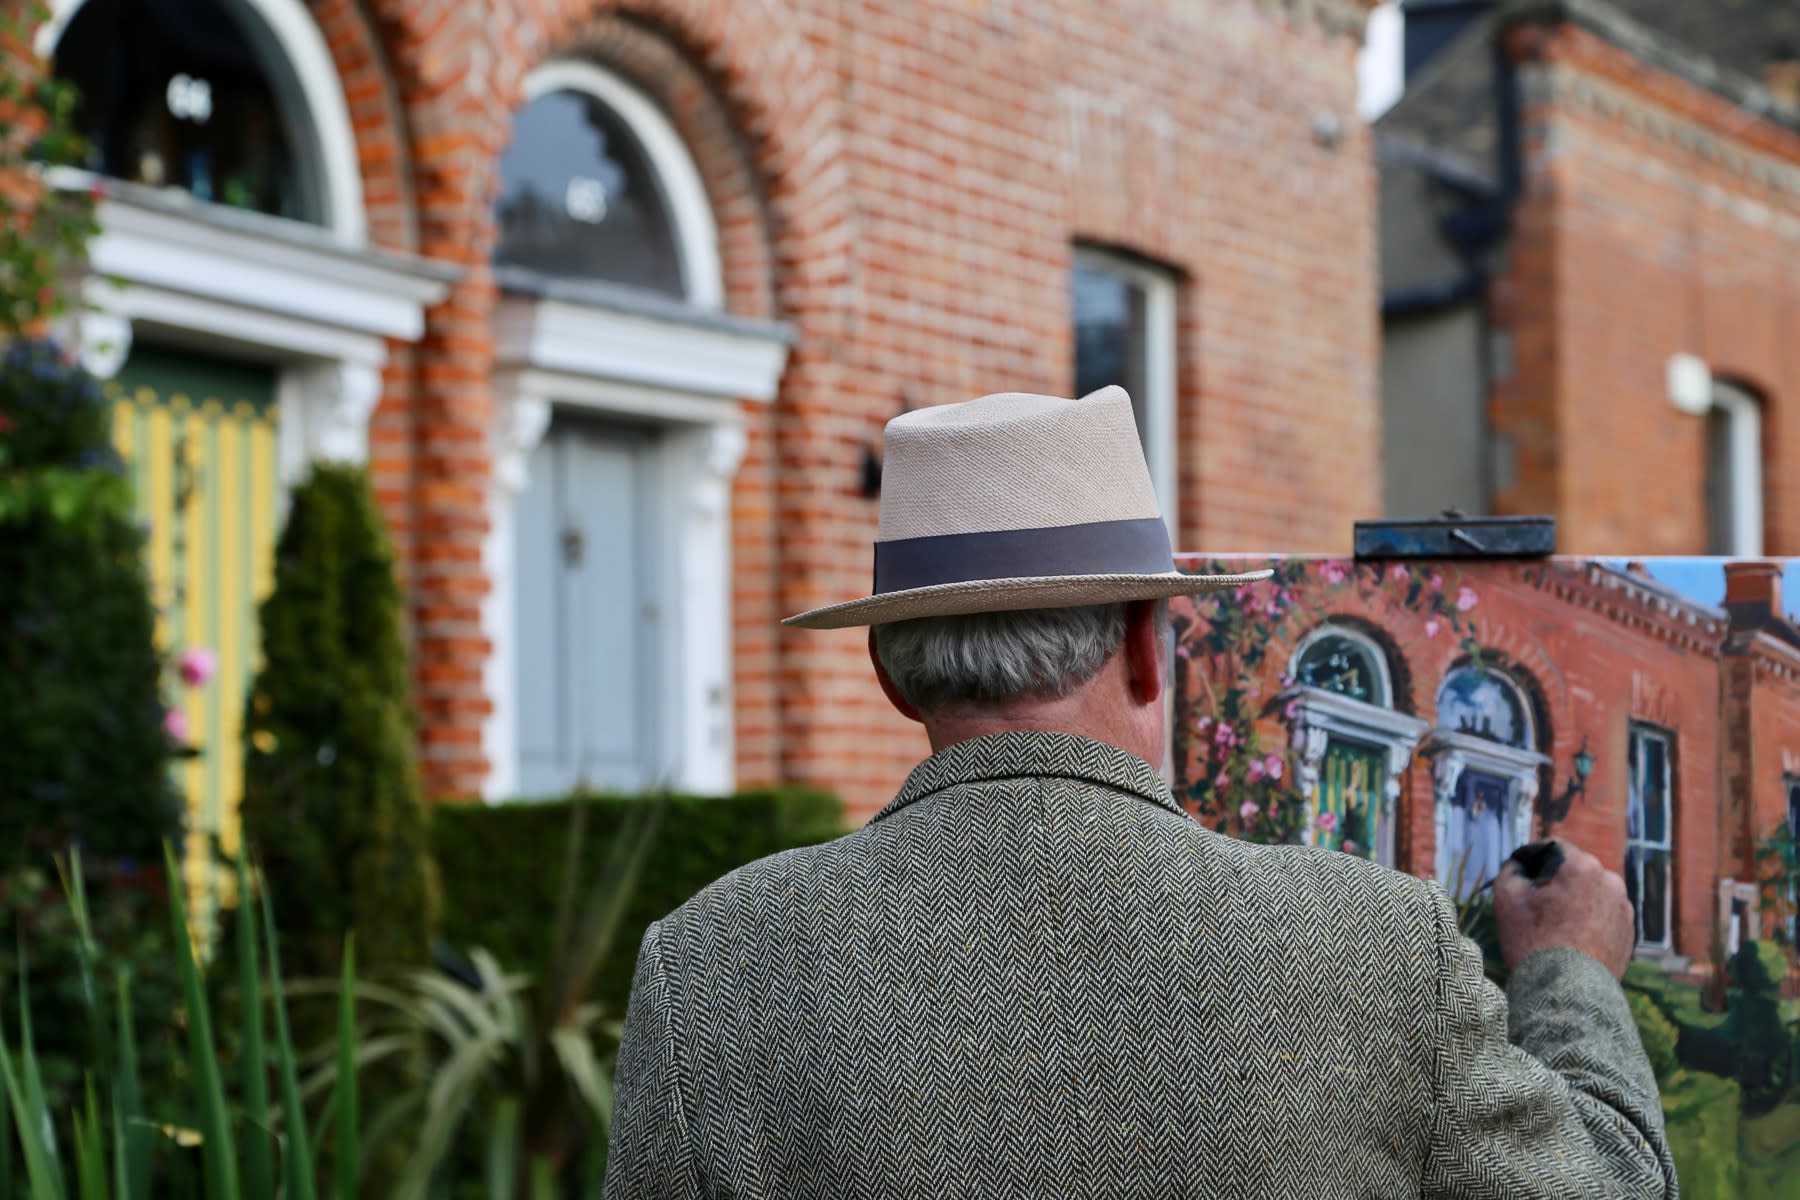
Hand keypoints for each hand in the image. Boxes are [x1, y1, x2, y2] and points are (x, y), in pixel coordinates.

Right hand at [1493, 838, 1635, 978]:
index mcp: (1582, 867)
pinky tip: (1571, 940)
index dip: (1533, 859)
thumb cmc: (1534, 942)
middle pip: (1574, 871)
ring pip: (1591, 893)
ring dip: (1574, 902)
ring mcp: (1624, 908)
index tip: (1522, 878)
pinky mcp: (1630, 932)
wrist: (1568, 992)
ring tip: (1555, 928)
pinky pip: (1603, 915)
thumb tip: (1519, 864)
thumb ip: (1511, 870)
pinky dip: (1589, 921)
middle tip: (1537, 908)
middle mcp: (1610, 881)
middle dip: (1556, 883)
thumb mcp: (1506, 899)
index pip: (1553, 847)